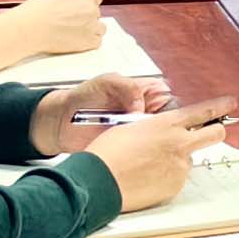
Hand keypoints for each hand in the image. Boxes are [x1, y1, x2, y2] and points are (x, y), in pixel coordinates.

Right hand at [1, 0, 103, 55]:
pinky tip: (76, 42)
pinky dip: (89, 43)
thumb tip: (73, 5)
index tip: (80, 9)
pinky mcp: (89, 41)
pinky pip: (97, 42)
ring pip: (100, 28)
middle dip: (85, 18)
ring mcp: (92, 25)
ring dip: (90, 30)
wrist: (30, 28)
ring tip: (74, 34)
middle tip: (71, 24)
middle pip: (96, 14)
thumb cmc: (36, 12)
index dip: (86, 4)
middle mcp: (91, 8)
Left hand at [28, 69, 174, 146]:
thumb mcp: (107, 82)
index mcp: (150, 92)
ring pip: (159, 139)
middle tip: (157, 133)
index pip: (174, 99)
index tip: (173, 117)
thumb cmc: (84, 96)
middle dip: (169, 129)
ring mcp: (139, 131)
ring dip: (156, 143)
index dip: (177, 109)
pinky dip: (143, 155)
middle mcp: (148, 111)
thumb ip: (128, 87)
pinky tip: (137, 154)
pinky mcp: (129, 147)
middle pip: (171, 122)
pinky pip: (142, 152)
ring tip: (142, 143)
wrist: (61, 121)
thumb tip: (142, 106)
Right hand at [66, 97, 238, 211]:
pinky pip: (176, 178)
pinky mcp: (174, 186)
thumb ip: (155, 127)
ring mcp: (179, 166)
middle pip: (214, 134)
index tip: (231, 103)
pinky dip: (166, 178)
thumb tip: (162, 131)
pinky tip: (145, 179)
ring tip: (147, 166)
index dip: (220, 106)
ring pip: (188, 160)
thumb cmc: (107, 152)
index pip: (203, 111)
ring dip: (177, 160)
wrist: (97, 181)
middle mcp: (180, 143)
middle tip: (213, 131)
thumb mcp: (131, 127)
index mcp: (167, 123)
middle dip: (216, 131)